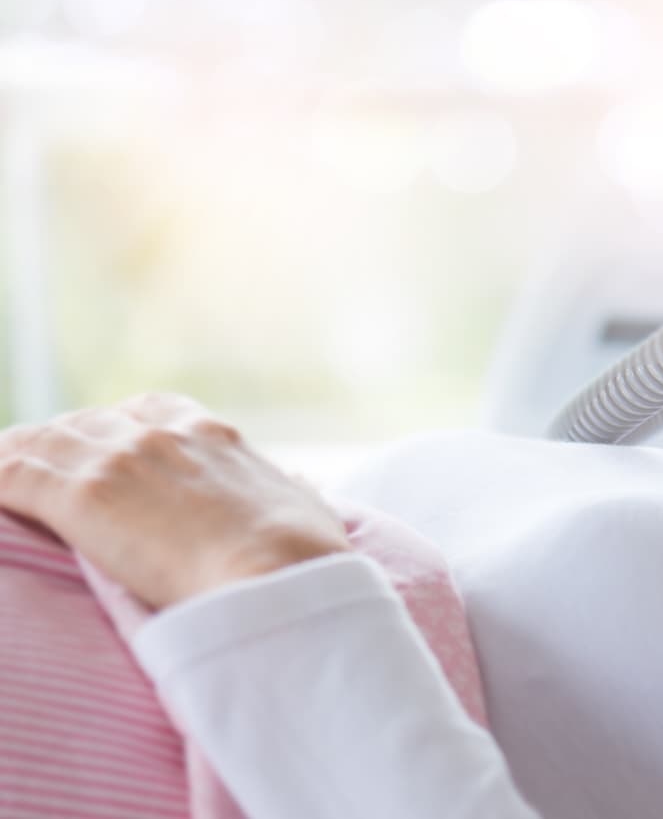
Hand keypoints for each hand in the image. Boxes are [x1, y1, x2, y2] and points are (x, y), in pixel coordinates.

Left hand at [0, 392, 349, 607]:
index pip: (149, 410)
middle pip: (86, 423)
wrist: (278, 575)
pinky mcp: (83, 497)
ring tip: (3, 480)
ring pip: (41, 444)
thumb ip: (293, 490)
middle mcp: (161, 436)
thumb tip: (299, 485)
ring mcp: (119, 461)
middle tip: (39, 475)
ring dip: (16, 462)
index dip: (118, 428)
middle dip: (60, 446)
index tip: (106, 450)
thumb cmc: (304, 556)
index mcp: (213, 435)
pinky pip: (11, 475)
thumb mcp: (308, 509)